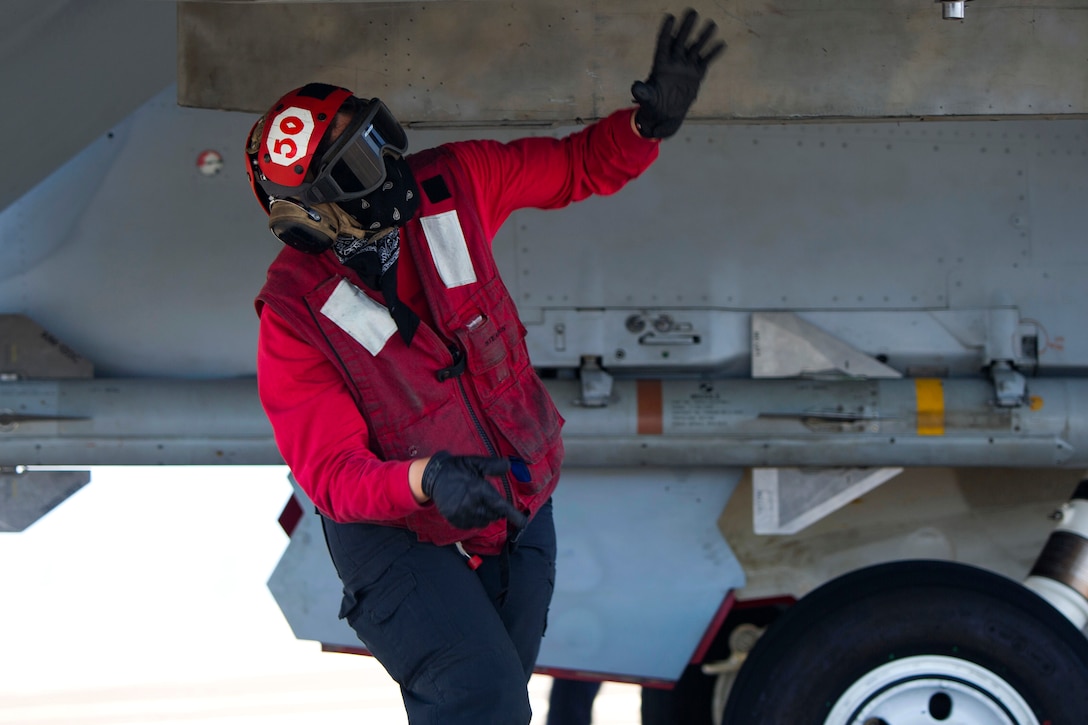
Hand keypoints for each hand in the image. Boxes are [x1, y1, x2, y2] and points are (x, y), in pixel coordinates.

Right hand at [421, 451, 527, 529]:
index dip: (513, 516)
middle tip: (491, 500)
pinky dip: (475, 520)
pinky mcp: (454, 519)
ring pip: (483, 522)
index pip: (500, 506)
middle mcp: (471, 504)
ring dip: (486, 516)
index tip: (523, 523)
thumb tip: (509, 466)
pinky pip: (471, 525)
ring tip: (479, 503)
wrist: (432, 476)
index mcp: (479, 489)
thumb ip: (493, 465)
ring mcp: (462, 513)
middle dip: (497, 510)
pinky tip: (470, 509)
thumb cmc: (457, 468)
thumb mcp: (475, 462)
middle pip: (494, 515)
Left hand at [631, 8, 724, 138]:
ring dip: (703, 36)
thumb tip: (635, 86)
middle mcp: (674, 62)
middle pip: (681, 41)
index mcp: (660, 65)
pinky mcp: (696, 74)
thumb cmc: (653, 106)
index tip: (670, 17)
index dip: (666, 31)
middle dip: (686, 27)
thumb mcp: (647, 99)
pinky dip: (713, 53)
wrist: (666, 115)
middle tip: (692, 12)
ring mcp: (686, 67)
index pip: (663, 44)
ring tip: (712, 24)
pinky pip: (706, 60)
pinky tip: (722, 43)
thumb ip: (642, 92)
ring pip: (695, 48)